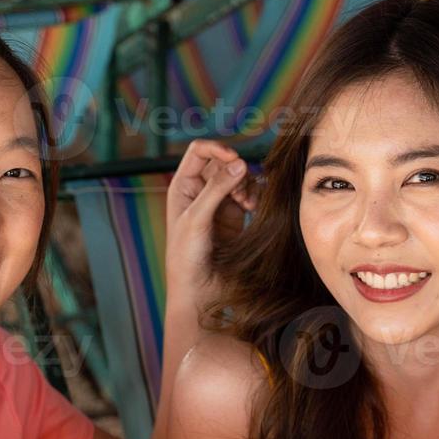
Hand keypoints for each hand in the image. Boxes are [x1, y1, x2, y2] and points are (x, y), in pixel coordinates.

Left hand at [166, 139, 258, 307]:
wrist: (198, 289)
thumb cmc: (186, 256)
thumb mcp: (197, 219)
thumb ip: (217, 189)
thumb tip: (240, 163)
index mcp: (182, 186)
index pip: (199, 152)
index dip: (217, 149)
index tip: (234, 159)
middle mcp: (199, 191)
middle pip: (223, 162)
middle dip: (236, 172)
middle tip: (240, 194)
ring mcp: (218, 203)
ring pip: (238, 177)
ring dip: (247, 185)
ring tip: (248, 205)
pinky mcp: (235, 216)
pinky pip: (249, 193)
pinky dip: (255, 195)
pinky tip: (254, 208)